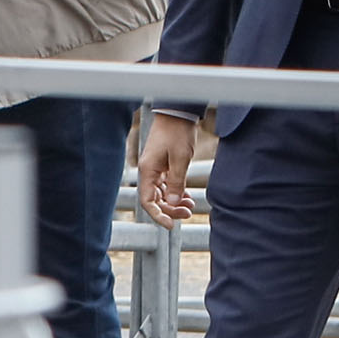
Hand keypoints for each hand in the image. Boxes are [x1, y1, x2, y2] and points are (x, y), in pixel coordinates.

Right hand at [135, 111, 200, 226]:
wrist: (178, 113)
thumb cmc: (177, 133)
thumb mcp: (180, 159)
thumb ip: (177, 182)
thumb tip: (174, 203)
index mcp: (148, 171)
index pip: (148, 201)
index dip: (158, 215)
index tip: (172, 225)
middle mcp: (148, 172)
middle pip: (155, 200)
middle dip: (171, 209)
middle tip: (188, 212)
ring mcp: (155, 168)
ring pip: (162, 193)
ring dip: (174, 201)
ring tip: (190, 204)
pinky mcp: (162, 164)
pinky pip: (166, 184)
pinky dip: (175, 191)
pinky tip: (187, 195)